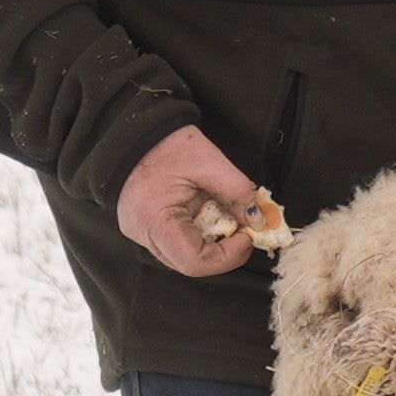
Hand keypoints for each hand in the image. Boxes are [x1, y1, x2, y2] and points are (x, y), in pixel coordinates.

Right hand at [116, 125, 267, 277]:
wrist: (136, 131)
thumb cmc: (167, 143)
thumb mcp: (209, 162)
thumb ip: (238, 192)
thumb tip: (259, 221)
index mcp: (154, 219)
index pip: (194, 261)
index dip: (228, 256)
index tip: (248, 234)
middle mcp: (141, 233)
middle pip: (189, 264)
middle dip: (224, 252)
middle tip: (244, 230)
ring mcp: (140, 233)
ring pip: (183, 257)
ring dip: (213, 244)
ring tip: (227, 219)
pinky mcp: (144, 228)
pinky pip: (176, 244)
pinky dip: (199, 235)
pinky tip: (209, 215)